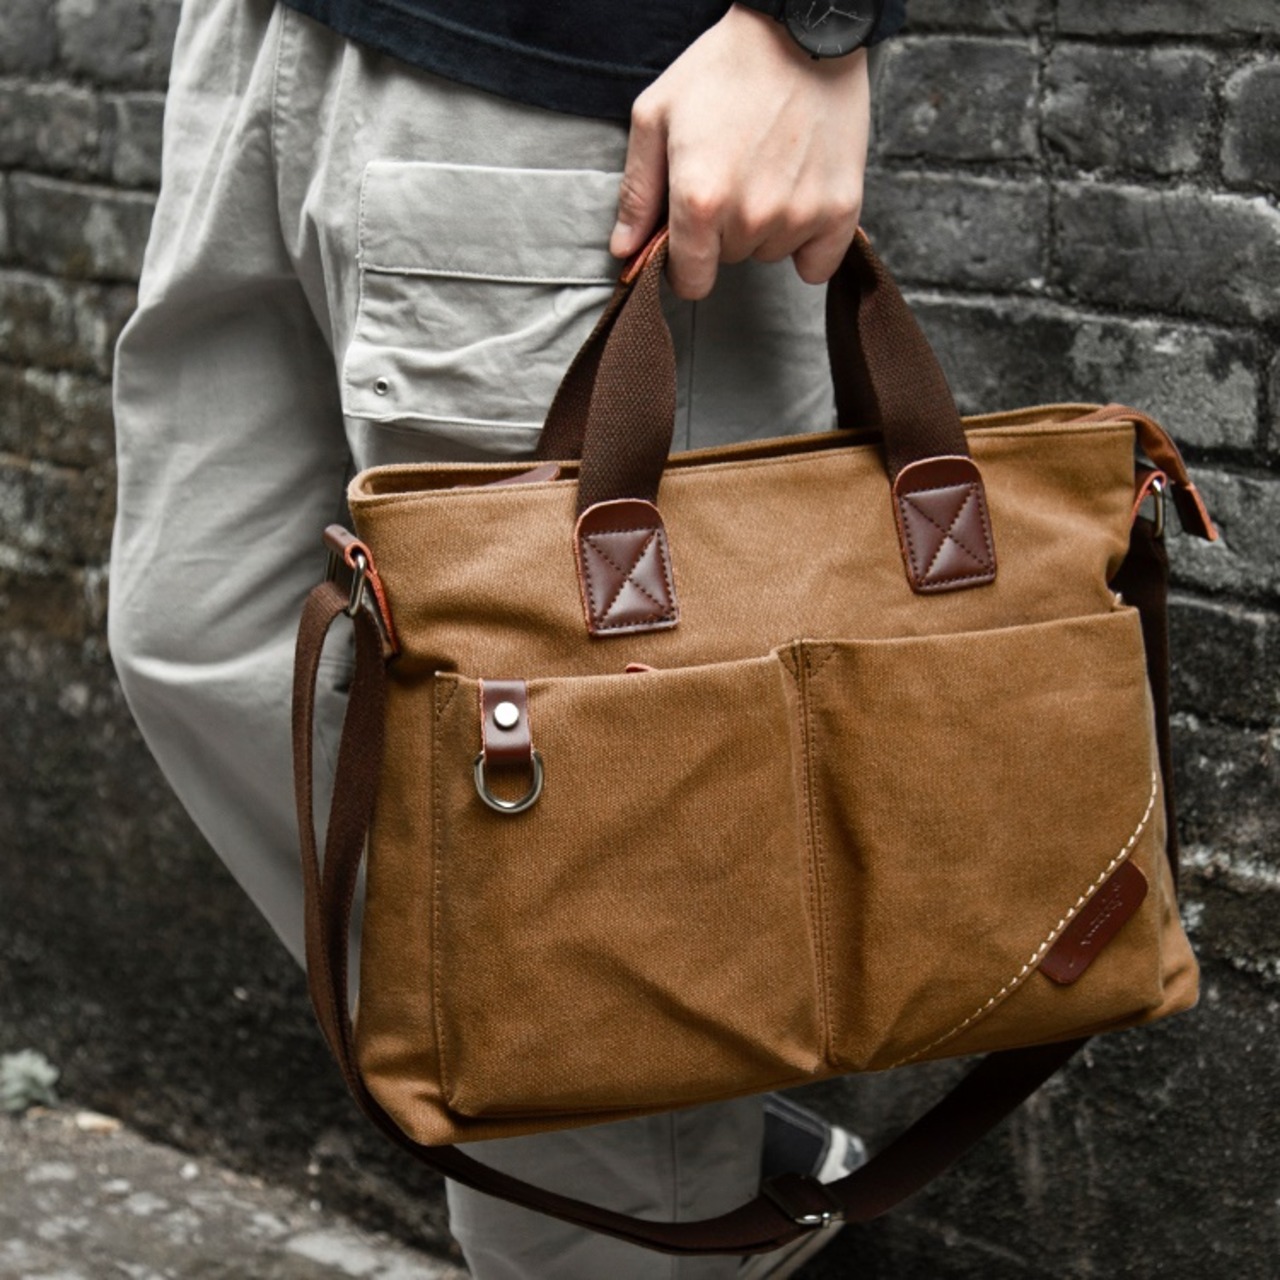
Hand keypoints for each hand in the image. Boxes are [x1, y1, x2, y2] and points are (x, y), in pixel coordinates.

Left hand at [609, 5, 870, 299]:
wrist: (802, 31)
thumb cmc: (724, 69)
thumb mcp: (656, 117)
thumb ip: (637, 192)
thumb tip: (625, 251)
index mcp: (700, 199)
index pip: (691, 281)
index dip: (685, 265)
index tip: (690, 242)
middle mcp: (751, 216)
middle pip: (730, 260)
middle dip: (724, 231)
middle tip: (733, 173)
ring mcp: (799, 216)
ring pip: (770, 253)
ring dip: (765, 228)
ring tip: (768, 170)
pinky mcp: (840, 210)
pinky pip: (817, 265)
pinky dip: (809, 244)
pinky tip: (800, 200)